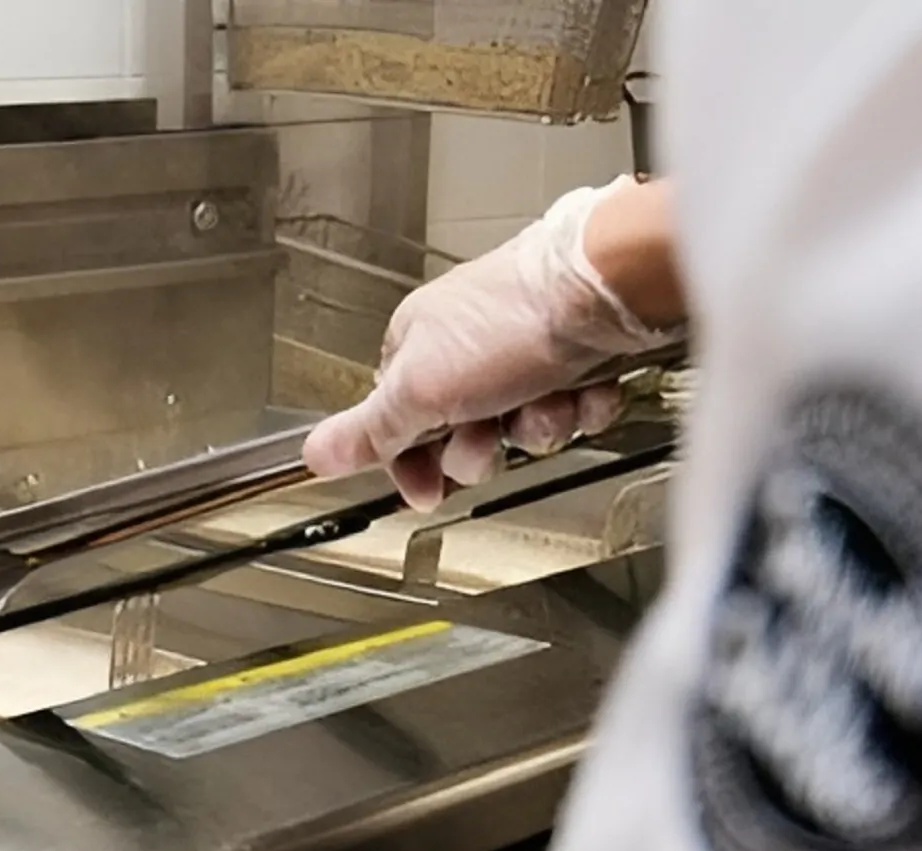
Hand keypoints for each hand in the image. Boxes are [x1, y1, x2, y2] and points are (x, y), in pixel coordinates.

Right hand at [303, 175, 680, 509]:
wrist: (606, 290)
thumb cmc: (512, 321)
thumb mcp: (420, 389)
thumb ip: (369, 431)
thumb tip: (315, 454)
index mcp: (416, 347)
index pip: (397, 426)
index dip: (411, 464)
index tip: (425, 490)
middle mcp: (468, 348)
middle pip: (462, 437)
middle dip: (484, 448)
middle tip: (493, 434)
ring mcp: (523, 352)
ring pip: (523, 429)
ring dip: (540, 427)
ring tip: (549, 399)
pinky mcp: (574, 357)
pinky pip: (573, 410)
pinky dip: (583, 408)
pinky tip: (584, 387)